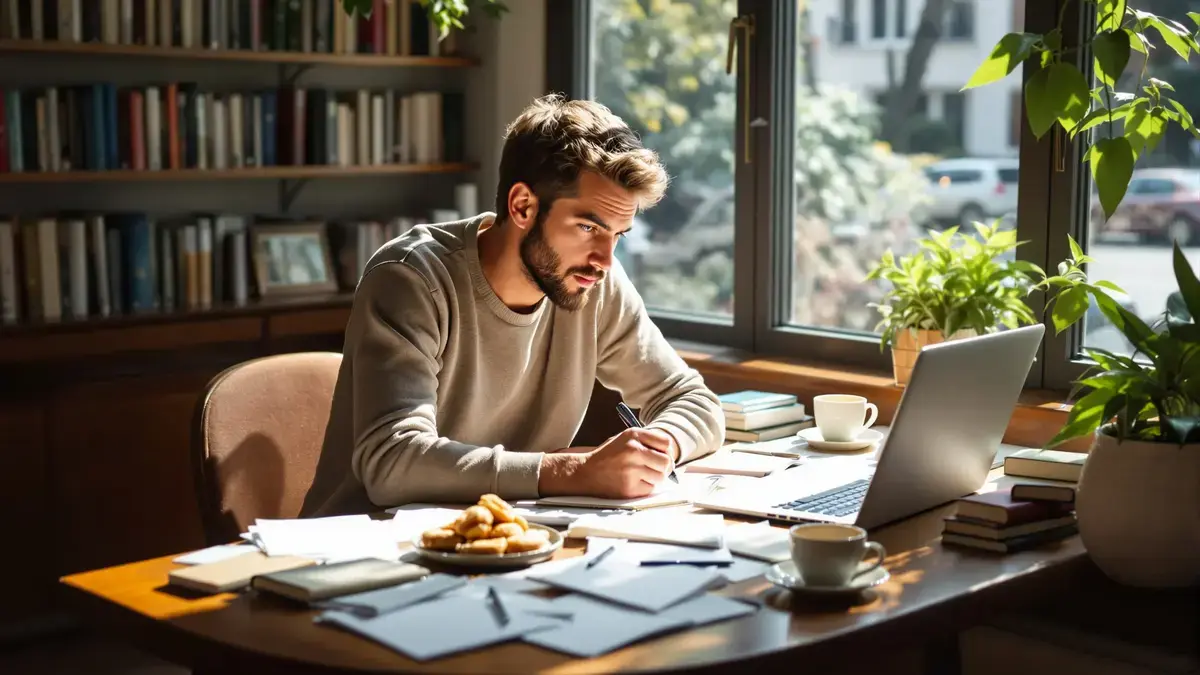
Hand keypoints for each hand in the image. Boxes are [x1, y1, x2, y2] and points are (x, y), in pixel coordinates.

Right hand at [538, 429, 671, 497]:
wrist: (585, 473)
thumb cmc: (609, 456)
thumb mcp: (625, 439)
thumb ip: (647, 441)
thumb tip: (671, 454)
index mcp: (633, 435)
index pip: (666, 443)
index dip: (664, 451)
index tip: (657, 455)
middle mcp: (633, 450)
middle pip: (666, 462)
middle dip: (663, 467)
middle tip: (654, 469)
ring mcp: (631, 470)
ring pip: (660, 477)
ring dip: (653, 478)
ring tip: (640, 475)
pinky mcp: (629, 488)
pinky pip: (650, 489)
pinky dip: (644, 488)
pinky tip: (632, 483)